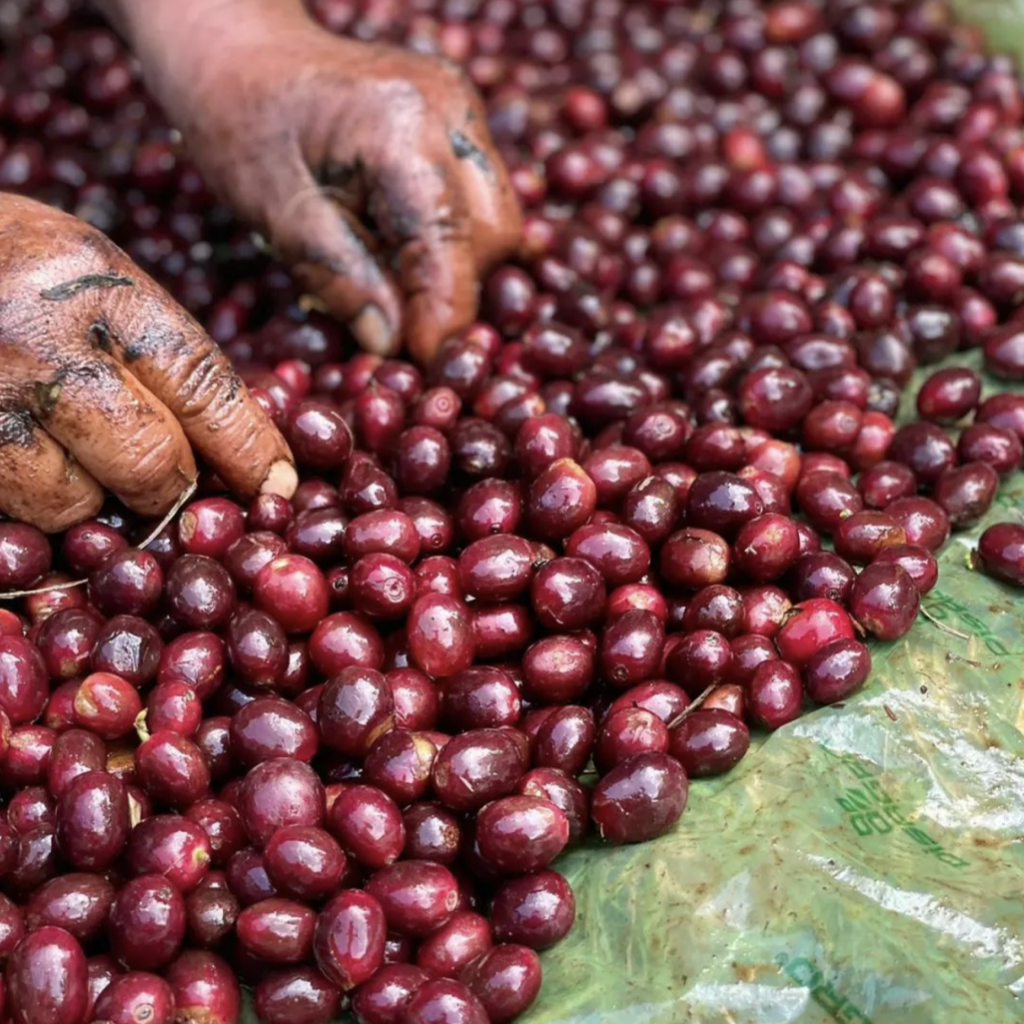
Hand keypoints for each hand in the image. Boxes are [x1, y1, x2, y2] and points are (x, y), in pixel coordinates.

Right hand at [0, 194, 295, 532]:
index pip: (202, 385)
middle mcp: (39, 344)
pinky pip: (13, 519)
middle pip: (152, 462)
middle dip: (170, 485)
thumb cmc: (0, 259)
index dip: (249, 447)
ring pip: (77, 506)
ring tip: (63, 451)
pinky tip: (20, 459)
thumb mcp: (86, 267)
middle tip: (163, 479)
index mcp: (97, 286)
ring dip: (89, 500)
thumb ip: (154, 346)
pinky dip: (31, 507)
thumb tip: (241, 441)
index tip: (276, 485)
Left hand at [132, 3, 520, 363]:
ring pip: (497, 222)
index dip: (444, 321)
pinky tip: (405, 249)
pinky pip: (478, 198)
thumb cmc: (237, 121)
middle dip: (457, 294)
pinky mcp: (459, 119)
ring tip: (398, 288)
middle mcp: (450, 113)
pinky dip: (451, 240)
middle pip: (493, 237)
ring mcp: (461, 110)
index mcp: (400, 131)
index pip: (450, 249)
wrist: (236, 46)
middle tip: (405, 333)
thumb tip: (392, 345)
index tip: (426, 370)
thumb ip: (341, 279)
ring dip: (457, 270)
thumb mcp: (276, 212)